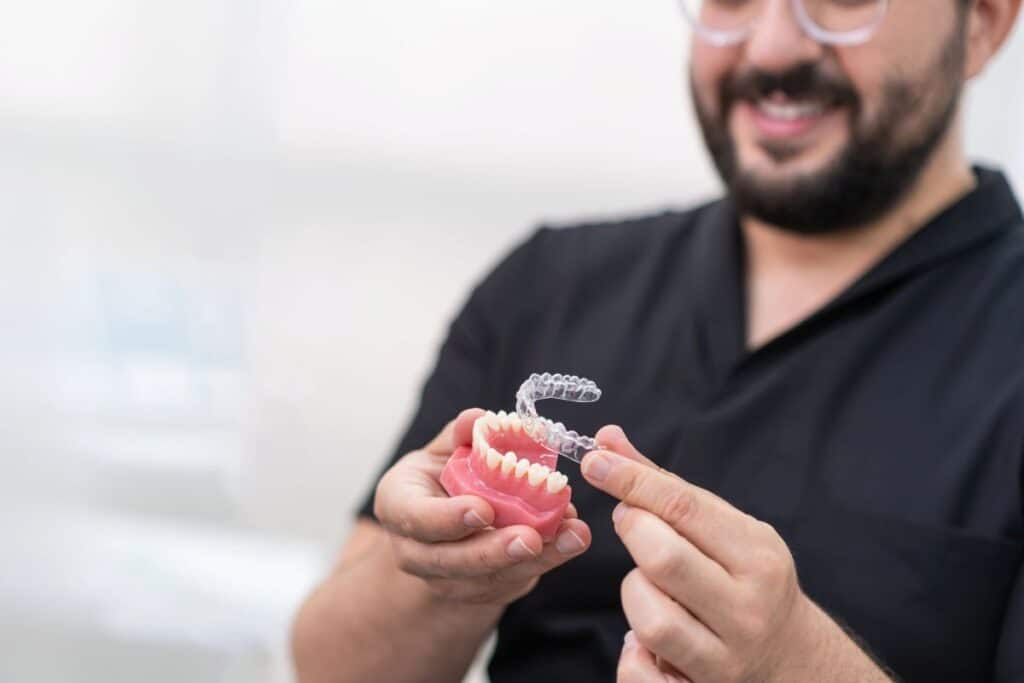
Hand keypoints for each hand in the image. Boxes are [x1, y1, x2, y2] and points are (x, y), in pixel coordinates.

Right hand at [373, 408, 590, 607]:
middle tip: (532, 537)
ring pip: (487, 579)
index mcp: (398, 505)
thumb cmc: (442, 475)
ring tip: (571, 537)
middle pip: (451, 560)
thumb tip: (482, 418)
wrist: (444, 519)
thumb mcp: (444, 448)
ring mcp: (443, 577)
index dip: (448, 518)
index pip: (417, 518)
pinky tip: (570, 541)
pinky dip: (545, 562)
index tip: (484, 510)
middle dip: (494, 551)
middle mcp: (413, 550)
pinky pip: (510, 583)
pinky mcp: (476, 591)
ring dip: (533, 561)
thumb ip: (461, 434)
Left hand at [582, 426, 876, 682]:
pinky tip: (643, 635)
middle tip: (632, 522)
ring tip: (649, 583)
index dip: (632, 480)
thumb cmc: (749, 580)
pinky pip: (640, 675)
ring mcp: (726, 660)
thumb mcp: (727, 529)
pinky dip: (630, 654)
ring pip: (650, 619)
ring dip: (634, 593)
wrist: (795, 662)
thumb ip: (665, 486)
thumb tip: (607, 439)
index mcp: (759, 557)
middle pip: (663, 559)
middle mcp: (747, 610)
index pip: (685, 508)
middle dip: (633, 531)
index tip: (595, 460)